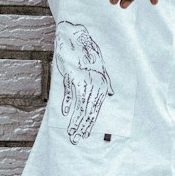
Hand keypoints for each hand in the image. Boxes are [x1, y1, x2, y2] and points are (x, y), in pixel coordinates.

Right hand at [54, 22, 112, 142]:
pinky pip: (69, 92)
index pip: (95, 110)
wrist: (78, 35)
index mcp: (101, 85)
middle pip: (88, 111)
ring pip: (79, 105)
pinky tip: (63, 113)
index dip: (89, 124)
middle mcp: (94, 85)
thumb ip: (107, 82)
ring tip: (71, 132)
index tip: (84, 134)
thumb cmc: (89, 51)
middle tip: (76, 139)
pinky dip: (66, 102)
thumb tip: (111, 93)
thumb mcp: (101, 67)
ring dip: (74, 120)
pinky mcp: (71, 75)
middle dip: (82, 127)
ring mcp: (82, 81)